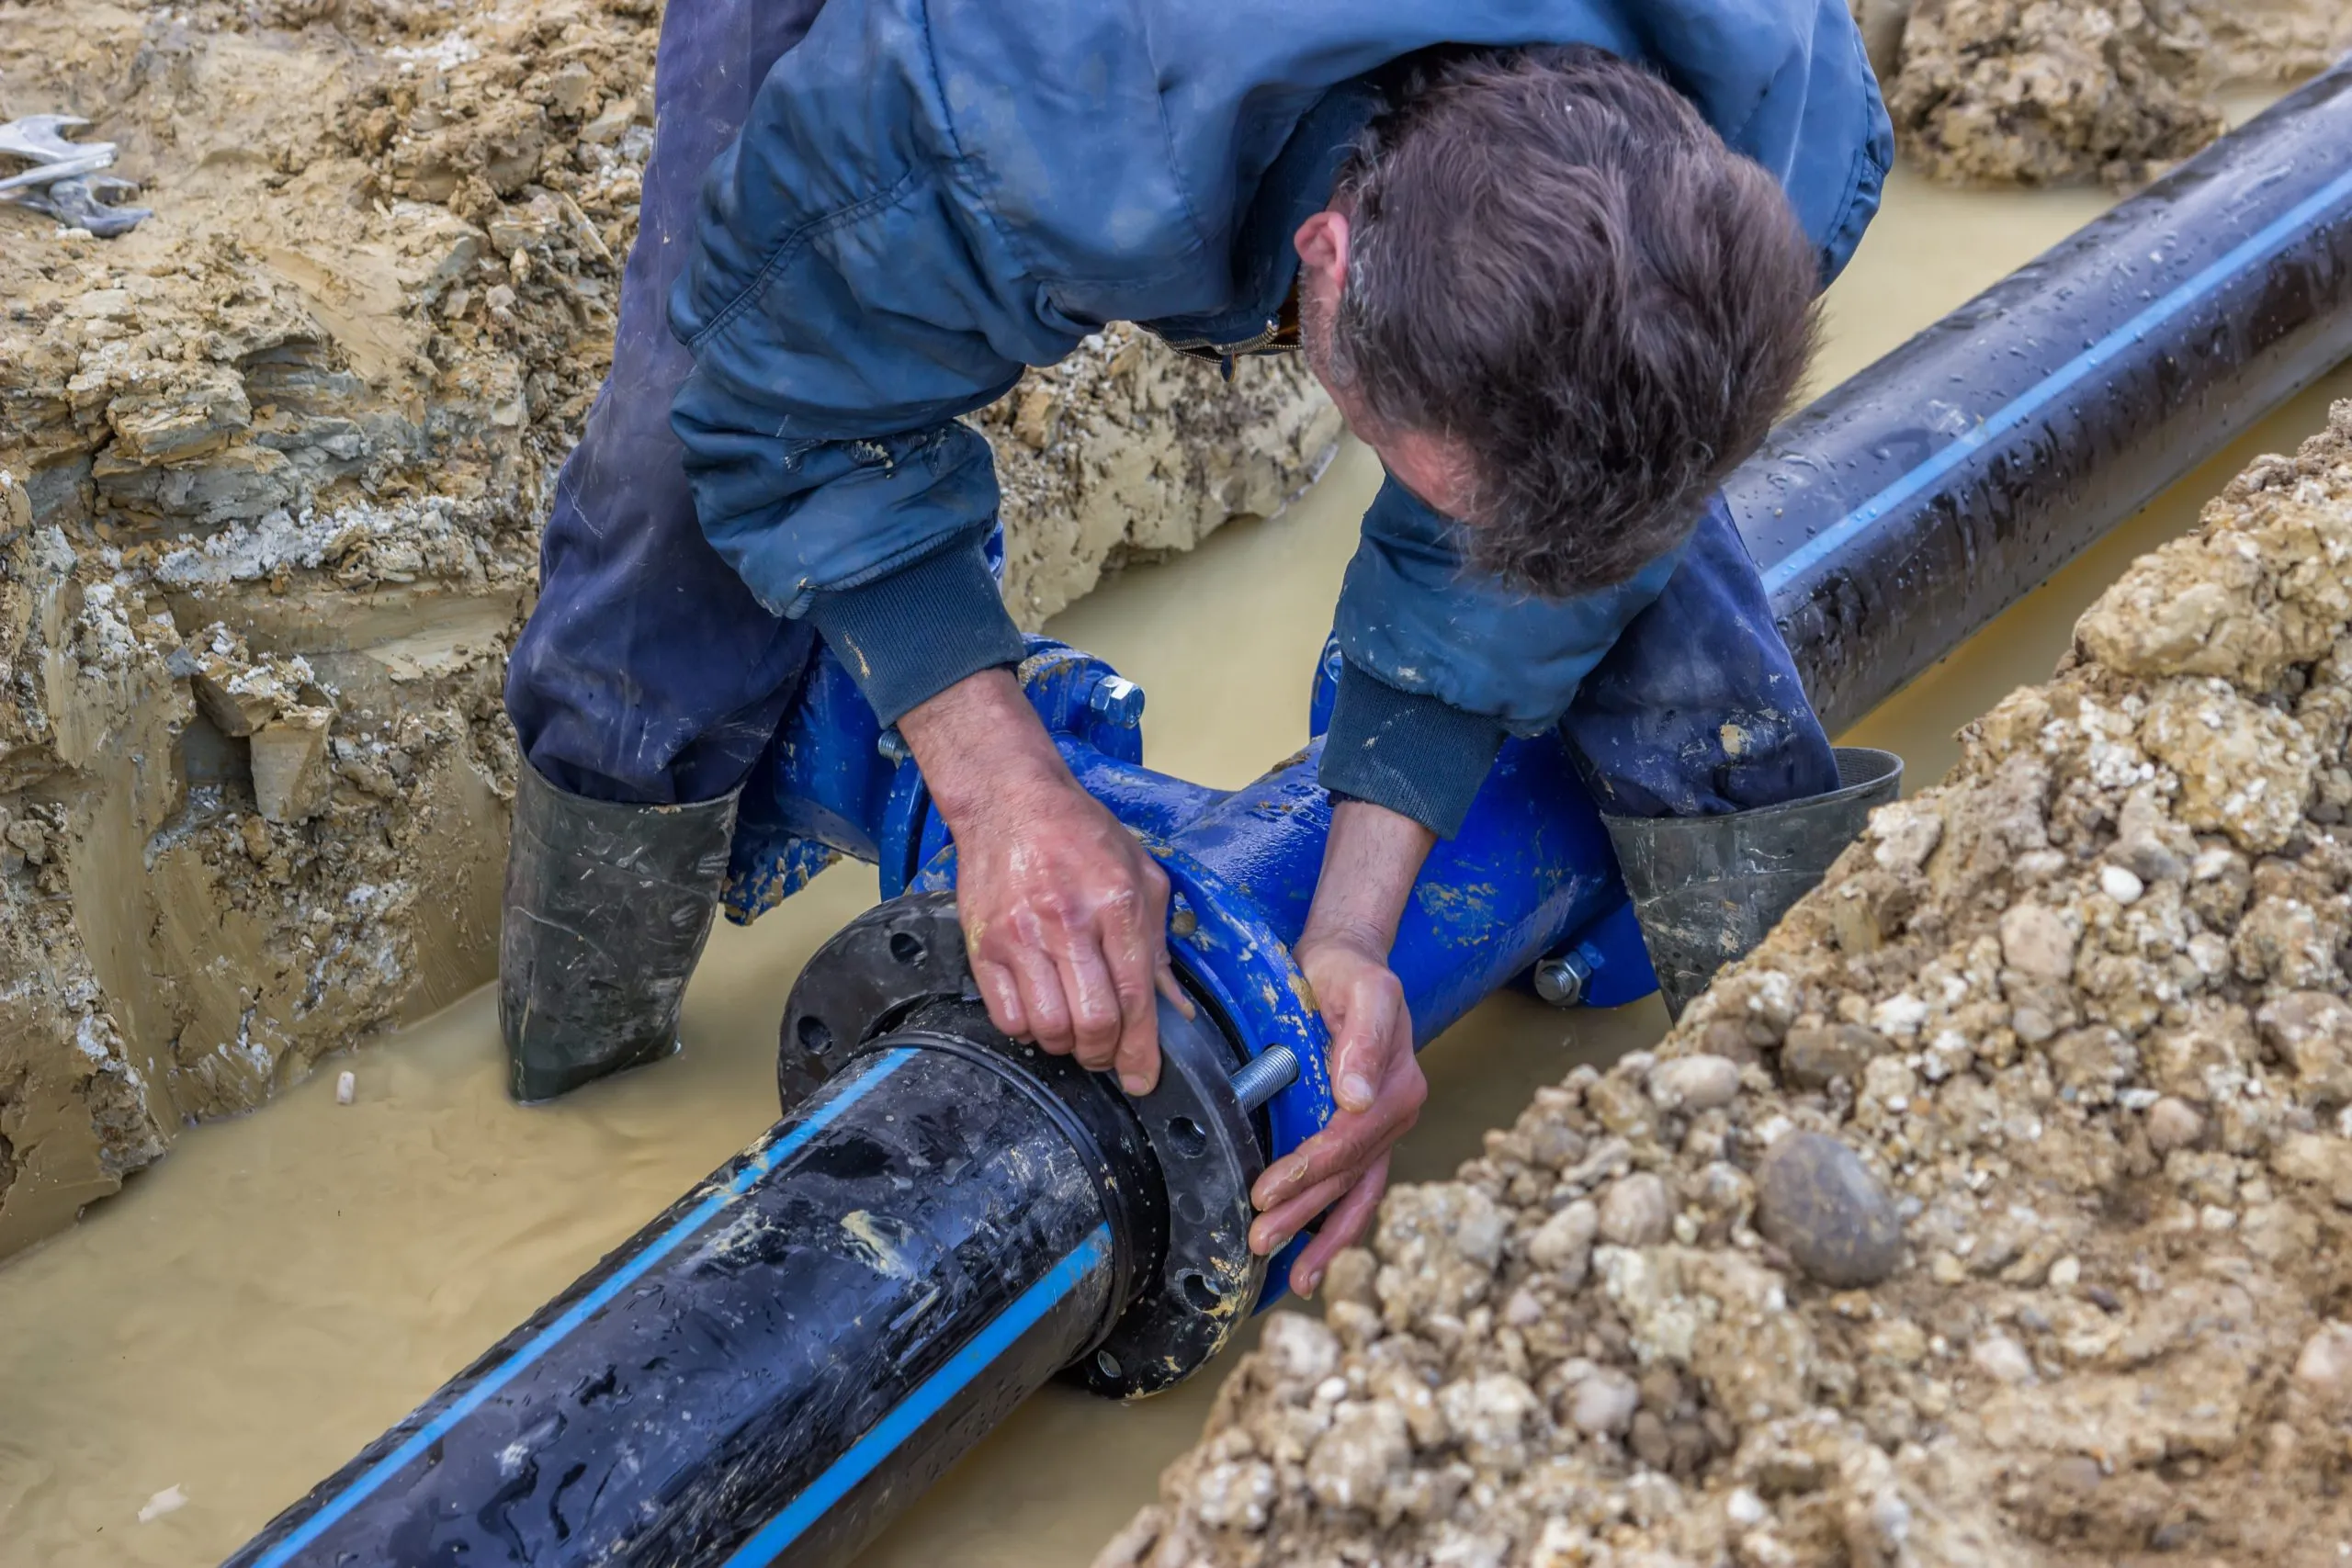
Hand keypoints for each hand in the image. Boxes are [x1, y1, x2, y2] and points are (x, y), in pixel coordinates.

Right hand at [899, 670, 1188, 1093]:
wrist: (1009, 801)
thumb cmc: (1081, 835)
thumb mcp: (1141, 875)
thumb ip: (1158, 944)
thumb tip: (1176, 1009)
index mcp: (1116, 903)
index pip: (1134, 998)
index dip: (1141, 1051)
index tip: (1143, 1079)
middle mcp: (1067, 922)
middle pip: (1093, 1023)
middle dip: (1106, 1055)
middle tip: (1107, 1054)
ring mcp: (1020, 936)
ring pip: (1049, 1028)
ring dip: (1067, 1046)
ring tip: (1074, 1031)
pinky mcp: (982, 946)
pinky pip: (1007, 1017)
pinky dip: (1028, 1031)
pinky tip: (1040, 1013)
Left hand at [1247, 798, 1436, 1297]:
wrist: (1347, 961)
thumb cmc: (1349, 973)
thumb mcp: (1363, 989)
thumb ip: (1364, 1040)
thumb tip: (1358, 1098)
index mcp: (1398, 1087)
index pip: (1348, 1142)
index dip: (1308, 1171)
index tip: (1266, 1192)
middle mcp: (1396, 1115)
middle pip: (1347, 1177)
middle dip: (1303, 1214)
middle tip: (1259, 1240)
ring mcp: (1382, 1130)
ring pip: (1355, 1195)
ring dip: (1323, 1237)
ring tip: (1294, 1278)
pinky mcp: (1364, 1135)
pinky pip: (1355, 1189)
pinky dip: (1335, 1225)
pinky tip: (1309, 1257)